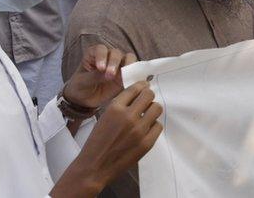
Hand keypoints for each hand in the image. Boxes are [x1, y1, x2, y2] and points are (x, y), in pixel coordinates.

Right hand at [52, 81, 162, 196]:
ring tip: (146, 116)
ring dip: (152, 110)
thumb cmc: (97, 141)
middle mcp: (128, 116)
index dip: (141, 86)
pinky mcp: (146, 143)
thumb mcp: (104, 116)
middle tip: (146, 102)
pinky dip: (153, 126)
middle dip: (148, 97)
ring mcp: (139, 130)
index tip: (144, 86)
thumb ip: (120, 105)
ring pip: (156, 109)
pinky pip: (158, 126)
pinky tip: (146, 129)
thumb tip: (139, 93)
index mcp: (115, 108)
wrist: (95, 166)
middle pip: (149, 95)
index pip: (135, 88)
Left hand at [62, 44, 136, 109]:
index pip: (100, 49)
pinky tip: (132, 81)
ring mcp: (119, 65)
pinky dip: (136, 74)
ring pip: (129, 58)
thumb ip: (94, 76)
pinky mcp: (126, 75)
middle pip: (116, 53)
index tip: (100, 68)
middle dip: (114, 62)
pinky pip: (135, 71)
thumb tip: (108, 74)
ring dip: (128, 65)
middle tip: (110, 75)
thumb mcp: (82, 82)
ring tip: (123, 77)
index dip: (102, 56)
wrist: (85, 99)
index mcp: (94, 54)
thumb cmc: (80, 86)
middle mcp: (108, 57)